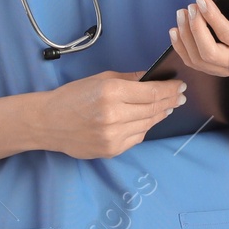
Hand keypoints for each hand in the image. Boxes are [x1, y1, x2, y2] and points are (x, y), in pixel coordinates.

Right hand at [37, 71, 186, 158]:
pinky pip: (137, 137)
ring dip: (160, 114)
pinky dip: (144, 127)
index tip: (180, 86)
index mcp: (111, 92)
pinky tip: (146, 120)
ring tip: (167, 107)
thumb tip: (155, 78)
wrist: (47, 122)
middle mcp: (114, 115)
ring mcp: (112, 136)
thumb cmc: (73, 96)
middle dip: (170, 101)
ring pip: (148, 124)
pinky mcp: (111, 150)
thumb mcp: (102, 78)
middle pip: (153, 109)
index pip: (153, 92)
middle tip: (180, 96)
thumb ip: (131, 79)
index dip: (170, 89)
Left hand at [169, 0, 228, 98]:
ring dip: (185, 36)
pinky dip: (180, 48)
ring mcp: (224, 70)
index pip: (228, 35)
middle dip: (195, 28)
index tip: (202, 1)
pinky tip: (176, 30)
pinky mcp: (213, 71)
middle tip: (191, 7)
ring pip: (197, 60)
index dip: (212, 17)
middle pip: (209, 52)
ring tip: (182, 14)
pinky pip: (192, 64)